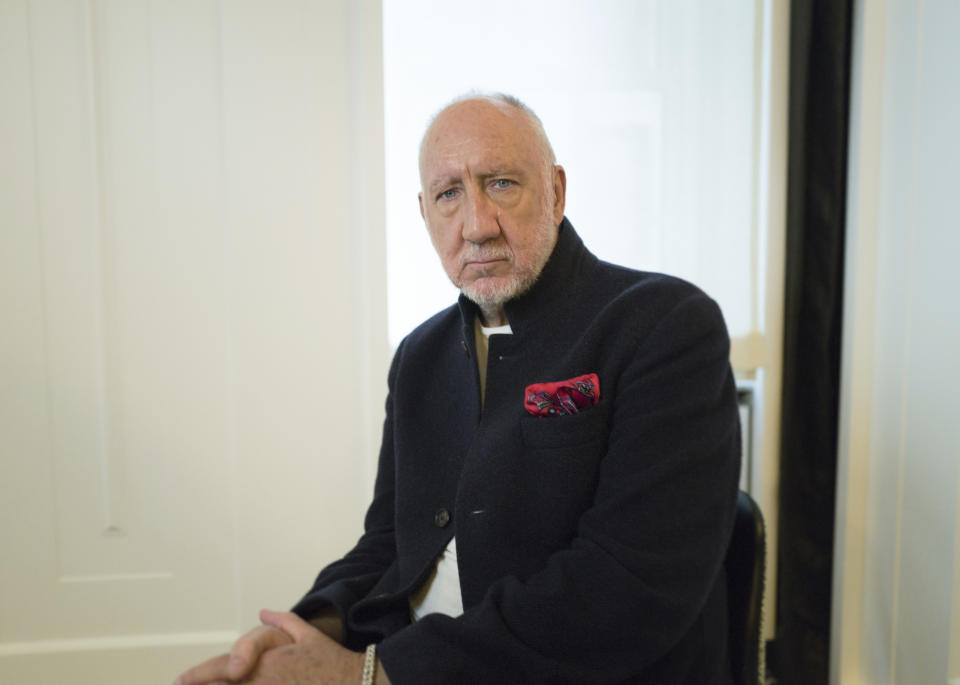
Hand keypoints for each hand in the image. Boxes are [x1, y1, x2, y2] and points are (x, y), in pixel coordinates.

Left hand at [173, 609, 363, 684]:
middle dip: (201, 684)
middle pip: (223, 683)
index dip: (197, 676)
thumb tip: (262, 611)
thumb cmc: (331, 661)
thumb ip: (282, 621)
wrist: (355, 681)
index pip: (223, 668)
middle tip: (181, 684)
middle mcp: (263, 679)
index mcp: (266, 659)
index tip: (180, 681)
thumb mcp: (308, 635)